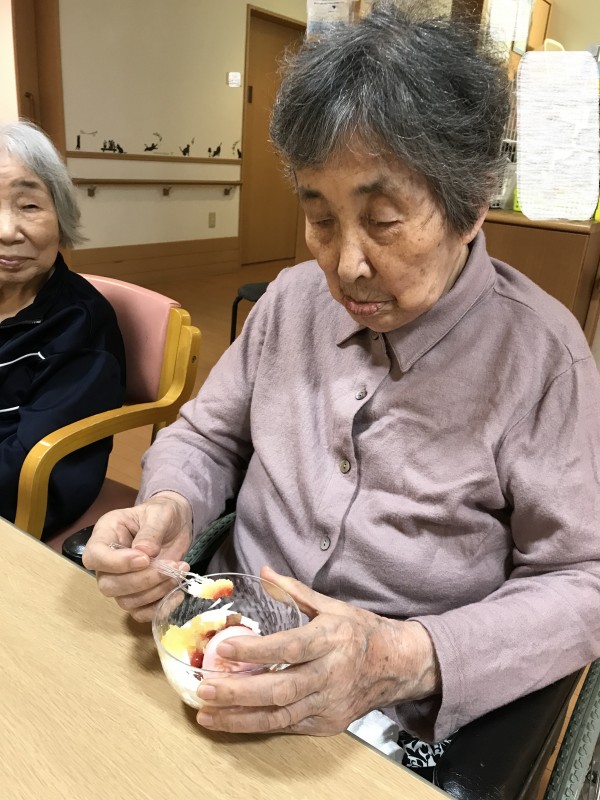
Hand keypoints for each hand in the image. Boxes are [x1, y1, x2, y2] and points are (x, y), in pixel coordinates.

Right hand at [82, 491, 192, 621]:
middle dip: (142, 580)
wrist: (175, 524)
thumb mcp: (160, 513)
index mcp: (105, 535)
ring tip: (179, 571)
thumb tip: (144, 552)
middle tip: (170, 566)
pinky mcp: (138, 595)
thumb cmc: (162, 514)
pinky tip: (177, 593)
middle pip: (109, 585)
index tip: (145, 559)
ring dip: (155, 591)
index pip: (94, 557)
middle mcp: (107, 562)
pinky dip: (159, 607)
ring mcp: (121, 581)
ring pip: (126, 601)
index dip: (117, 563)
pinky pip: (140, 612)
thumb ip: (151, 531)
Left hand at [195, 566, 439, 734]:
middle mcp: (331, 674)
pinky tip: (233, 722)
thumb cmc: (360, 631)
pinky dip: (260, 726)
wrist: (398, 665)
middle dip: (239, 692)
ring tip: (207, 714)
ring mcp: (330, 703)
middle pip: (280, 688)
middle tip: (204, 687)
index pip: (289, 648)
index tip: (224, 648)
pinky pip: (290, 727)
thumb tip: (264, 571)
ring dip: (241, 718)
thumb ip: (294, 591)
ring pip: (281, 716)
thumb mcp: (331, 605)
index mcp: (331, 640)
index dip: (256, 650)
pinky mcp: (329, 723)